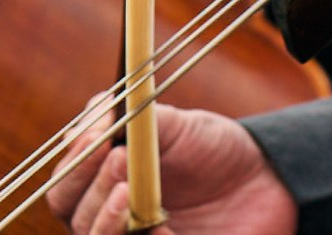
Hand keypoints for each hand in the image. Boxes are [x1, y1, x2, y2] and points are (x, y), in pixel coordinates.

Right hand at [49, 105, 295, 234]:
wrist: (264, 181)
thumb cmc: (212, 151)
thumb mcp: (180, 126)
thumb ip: (140, 117)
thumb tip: (100, 108)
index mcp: (104, 181)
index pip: (67, 180)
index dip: (75, 158)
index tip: (95, 132)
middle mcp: (110, 217)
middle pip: (73, 213)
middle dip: (89, 185)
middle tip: (115, 158)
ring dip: (105, 219)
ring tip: (127, 191)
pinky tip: (162, 227)